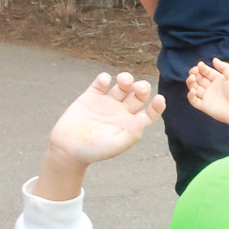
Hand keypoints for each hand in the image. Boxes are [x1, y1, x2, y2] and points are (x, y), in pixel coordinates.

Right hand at [46, 72, 163, 169]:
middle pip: (138, 95)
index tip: (160, 99)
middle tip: (138, 87)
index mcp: (131, 125)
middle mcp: (121, 112)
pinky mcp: (90, 97)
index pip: (149, 113)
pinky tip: (104, 81)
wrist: (68, 148)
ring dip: (126, 79)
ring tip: (123, 80)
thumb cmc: (94, 150)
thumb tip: (146, 119)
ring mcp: (106, 103)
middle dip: (142, 88)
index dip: (157, 106)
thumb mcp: (116, 144)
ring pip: (122, 86)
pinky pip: (100, 83)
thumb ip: (132, 132)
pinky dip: (103, 78)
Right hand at [185, 58, 228, 144]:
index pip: (206, 72)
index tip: (200, 65)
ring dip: (190, 82)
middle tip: (194, 71)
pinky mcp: (204, 106)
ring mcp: (207, 97)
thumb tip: (214, 59)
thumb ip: (224, 67)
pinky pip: (194, 101)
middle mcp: (211, 88)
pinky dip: (190, 95)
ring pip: (194, 88)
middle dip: (194, 73)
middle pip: (198, 79)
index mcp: (218, 80)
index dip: (202, 68)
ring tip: (192, 77)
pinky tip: (193, 90)